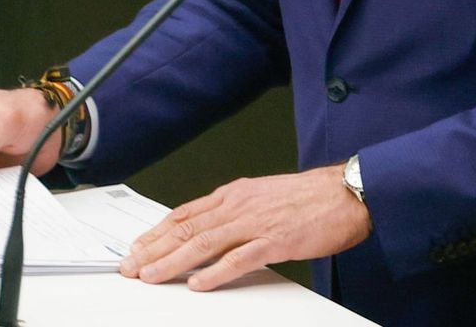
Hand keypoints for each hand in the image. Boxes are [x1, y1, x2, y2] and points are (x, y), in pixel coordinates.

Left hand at [120, 165, 371, 290]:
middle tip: (131, 266)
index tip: (138, 247)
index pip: (184, 213)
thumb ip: (234, 211)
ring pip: (203, 243)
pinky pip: (239, 258)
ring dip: (173, 261)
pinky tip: (198, 283)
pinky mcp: (275, 241)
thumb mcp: (261, 196)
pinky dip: (215, 272)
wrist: (345, 193)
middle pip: (186, 228)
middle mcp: (238, 206)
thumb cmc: (308, 197)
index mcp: (233, 195)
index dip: (156, 232)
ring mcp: (255, 222)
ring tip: (151, 275)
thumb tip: (209, 227)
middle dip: (154, 249)